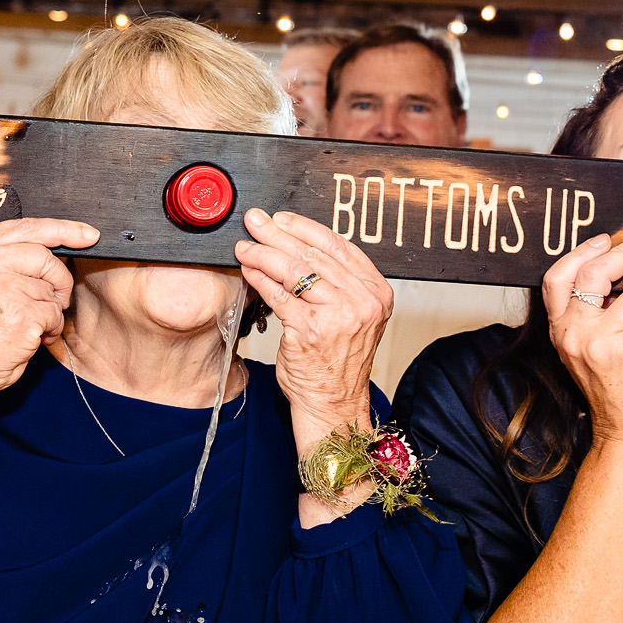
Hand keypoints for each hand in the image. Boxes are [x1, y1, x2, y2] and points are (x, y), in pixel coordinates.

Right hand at [0, 218, 98, 396]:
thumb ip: (1, 261)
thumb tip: (50, 250)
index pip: (24, 228)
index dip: (61, 229)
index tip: (86, 234)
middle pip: (44, 256)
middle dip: (59, 279)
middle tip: (56, 299)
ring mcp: (1, 289)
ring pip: (50, 288)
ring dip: (49, 311)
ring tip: (27, 326)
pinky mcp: (20, 315)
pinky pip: (54, 314)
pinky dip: (50, 330)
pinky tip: (29, 339)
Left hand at [235, 209, 390, 439]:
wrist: (333, 404)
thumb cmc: (337, 361)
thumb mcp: (351, 316)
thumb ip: (336, 283)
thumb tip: (298, 247)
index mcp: (376, 292)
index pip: (339, 246)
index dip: (305, 228)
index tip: (282, 219)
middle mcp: (362, 301)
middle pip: (314, 254)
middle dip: (278, 234)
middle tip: (256, 221)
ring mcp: (337, 315)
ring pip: (295, 270)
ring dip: (264, 254)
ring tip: (245, 246)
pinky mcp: (310, 329)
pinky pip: (279, 295)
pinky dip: (259, 279)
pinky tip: (247, 271)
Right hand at [543, 232, 622, 445]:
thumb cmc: (611, 388)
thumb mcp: (585, 351)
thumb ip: (588, 317)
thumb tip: (611, 273)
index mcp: (561, 330)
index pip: (557, 280)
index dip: (580, 254)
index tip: (602, 240)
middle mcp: (576, 335)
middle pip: (594, 275)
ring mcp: (602, 344)